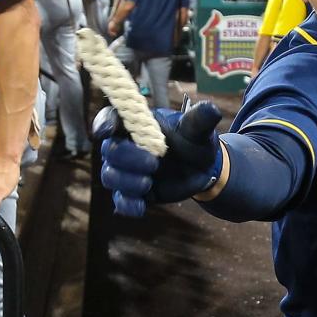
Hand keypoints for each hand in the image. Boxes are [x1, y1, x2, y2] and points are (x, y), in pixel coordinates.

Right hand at [94, 102, 222, 216]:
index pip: (111, 118)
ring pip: (111, 176)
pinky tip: (141, 207)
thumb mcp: (199, 130)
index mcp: (137, 123)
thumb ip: (200, 120)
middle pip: (110, 151)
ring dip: (127, 182)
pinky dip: (128, 205)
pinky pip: (121, 201)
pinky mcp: (132, 192)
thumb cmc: (194, 140)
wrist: (201, 167)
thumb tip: (212, 109)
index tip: (107, 130)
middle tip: (153, 164)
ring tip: (148, 183)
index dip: (104, 123)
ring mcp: (125, 170)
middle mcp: (125, 145)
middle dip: (127, 158)